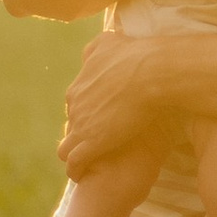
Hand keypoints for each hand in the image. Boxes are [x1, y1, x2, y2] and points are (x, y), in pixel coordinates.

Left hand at [60, 34, 167, 175]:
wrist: (150, 72)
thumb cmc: (136, 55)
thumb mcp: (109, 41)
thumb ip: (99, 45)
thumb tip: (98, 46)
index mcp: (80, 85)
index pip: (77, 102)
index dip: (88, 111)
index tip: (101, 118)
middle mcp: (75, 105)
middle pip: (72, 123)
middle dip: (81, 132)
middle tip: (97, 141)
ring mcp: (81, 125)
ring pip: (66, 146)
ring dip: (74, 154)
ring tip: (83, 163)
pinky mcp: (91, 143)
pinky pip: (74, 163)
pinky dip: (76, 170)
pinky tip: (81, 175)